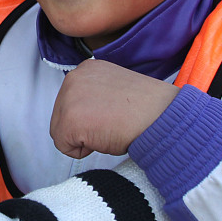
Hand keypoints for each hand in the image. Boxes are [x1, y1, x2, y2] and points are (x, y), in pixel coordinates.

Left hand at [51, 59, 178, 158]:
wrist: (161, 117)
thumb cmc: (146, 109)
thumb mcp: (114, 90)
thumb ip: (94, 95)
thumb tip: (85, 112)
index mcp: (86, 69)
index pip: (71, 102)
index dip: (90, 116)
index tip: (110, 115)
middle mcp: (73, 78)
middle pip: (61, 116)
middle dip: (83, 128)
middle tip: (111, 124)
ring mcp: (69, 98)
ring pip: (60, 132)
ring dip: (83, 138)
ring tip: (109, 128)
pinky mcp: (69, 120)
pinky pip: (65, 147)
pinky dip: (83, 151)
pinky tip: (104, 137)